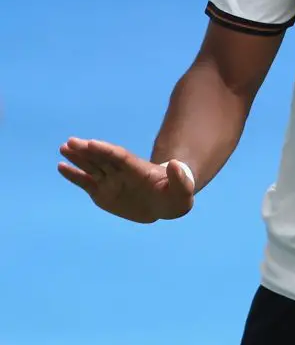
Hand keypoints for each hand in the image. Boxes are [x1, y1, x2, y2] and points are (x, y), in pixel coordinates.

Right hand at [58, 138, 193, 223]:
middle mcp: (121, 172)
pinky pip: (86, 183)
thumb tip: (176, 164)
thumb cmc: (175, 195)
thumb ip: (180, 178)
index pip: (120, 157)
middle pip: (102, 158)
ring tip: (64, 148)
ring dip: (78, 158)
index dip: (106, 150)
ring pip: (92, 167)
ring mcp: (111, 181)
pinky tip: (61, 167)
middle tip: (70, 142)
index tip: (92, 143)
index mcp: (138, 170)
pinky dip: (74, 175)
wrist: (166, 202)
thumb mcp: (183, 190)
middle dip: (87, 151)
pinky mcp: (103, 192)